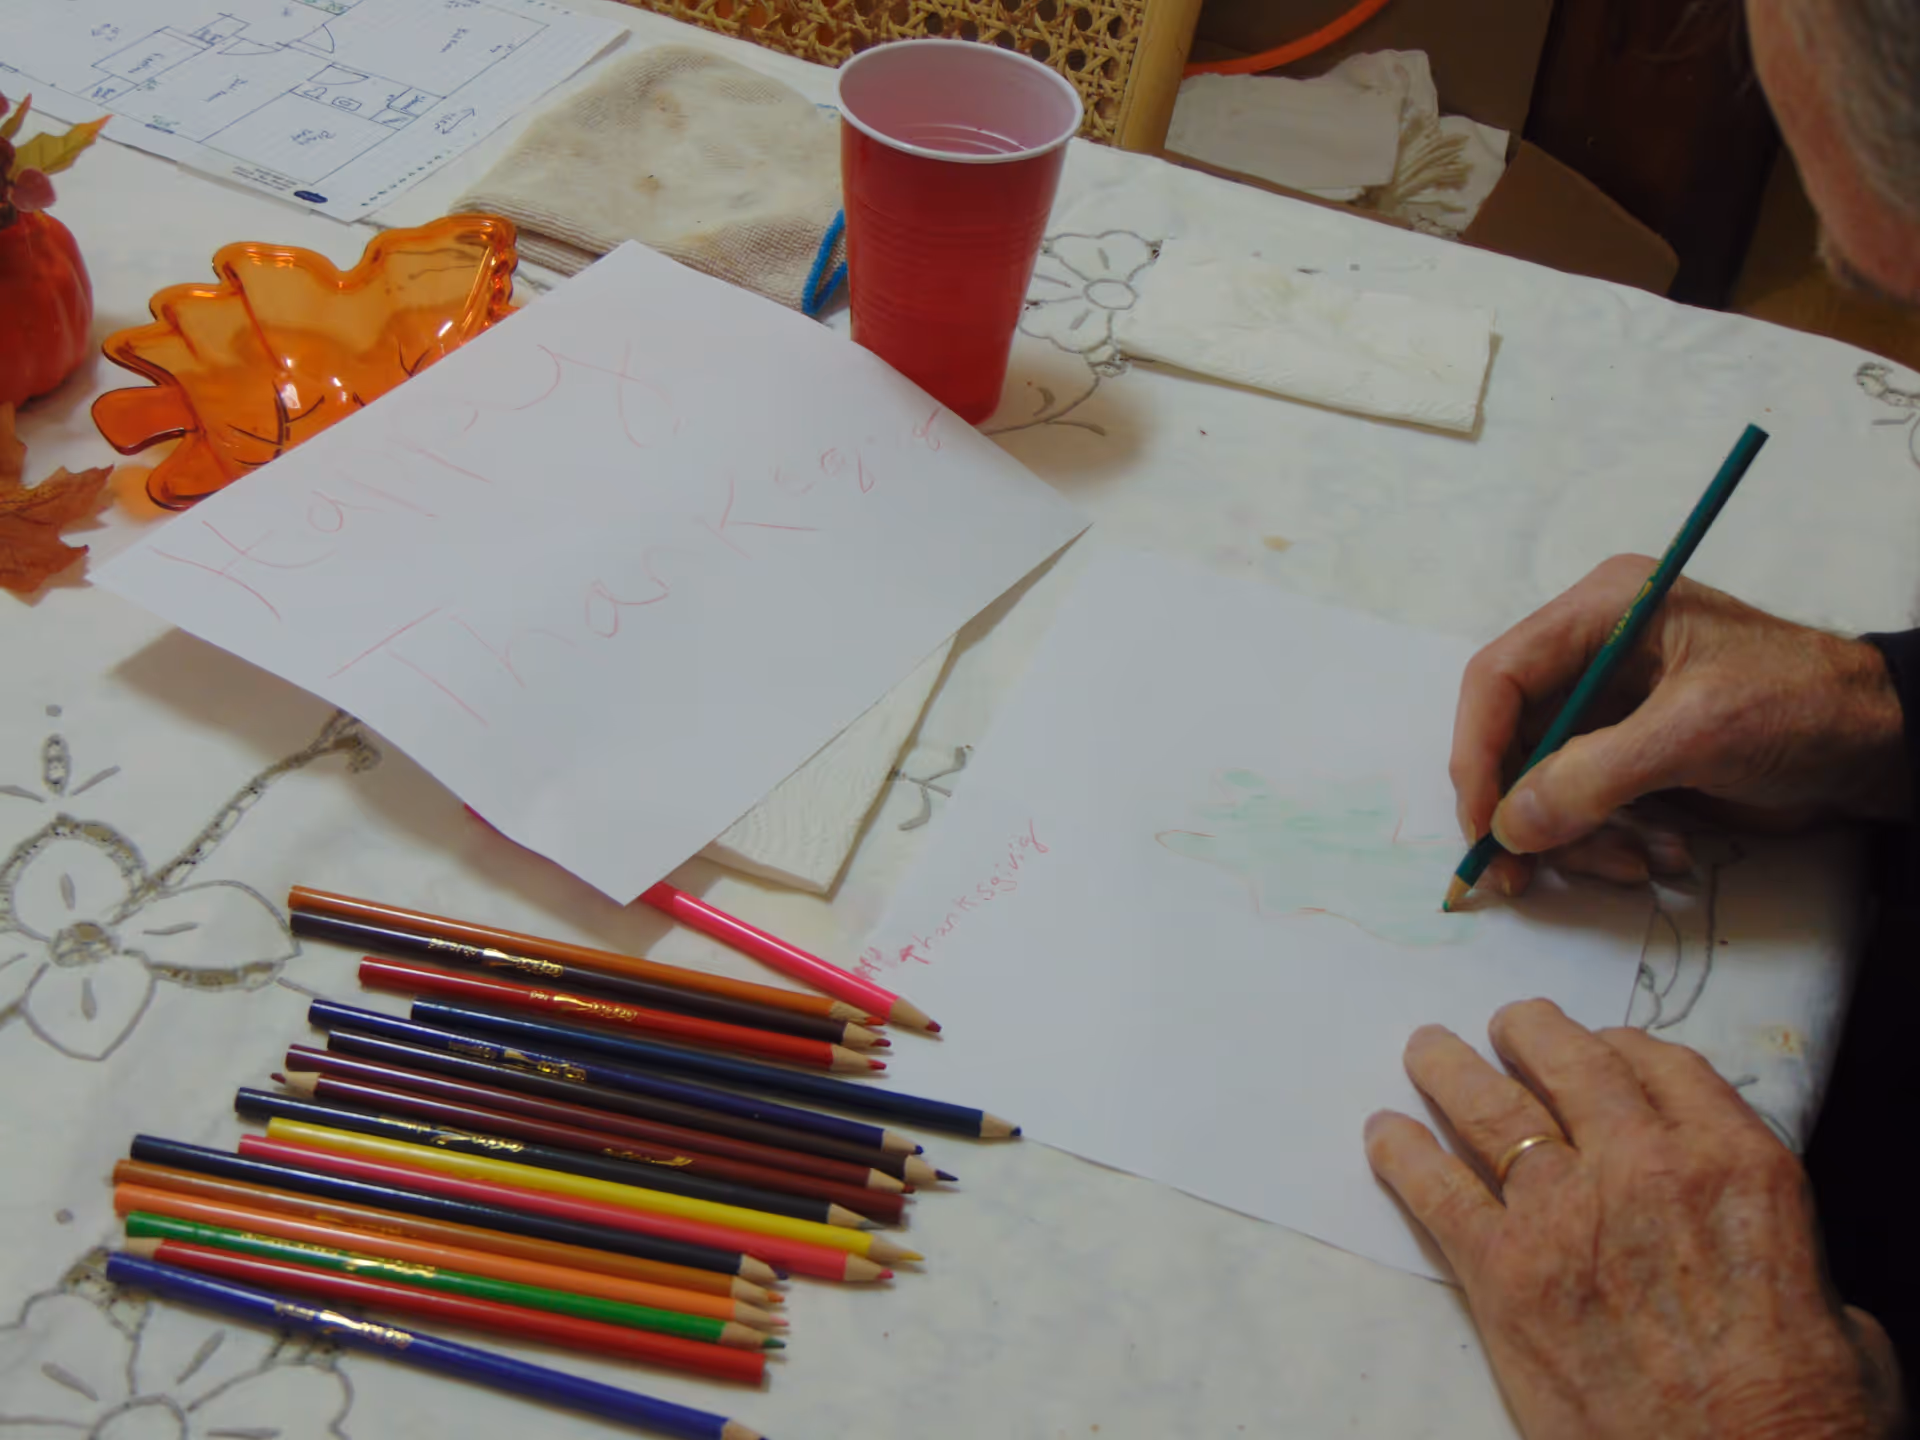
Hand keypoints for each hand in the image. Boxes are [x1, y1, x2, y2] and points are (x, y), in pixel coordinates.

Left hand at [1365, 1001, 1902, 1439]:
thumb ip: (1775, 1247)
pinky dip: (1403, 1155)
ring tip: (1428, 1048)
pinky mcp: (1506, 1274)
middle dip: (1530, 1034)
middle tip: (1507, 1027)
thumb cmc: (1806, 1415)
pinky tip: (1384, 1136)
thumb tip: (1755, 1252)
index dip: (1621, 1047)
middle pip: (1569, 1062)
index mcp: (1736, 1163)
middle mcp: (1645, 1166)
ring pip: (1491, 1107)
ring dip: (1450, 1067)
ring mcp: (1567, 1214)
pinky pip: (1438, 1190)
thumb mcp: (1833, 1304)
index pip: (1662, 1064)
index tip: (1599, 1046)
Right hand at [1450, 554, 1907, 898]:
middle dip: (1521, 810)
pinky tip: (1660, 856)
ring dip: (1575, 837)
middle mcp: (1593, 654)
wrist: (1885, 747)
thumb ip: (1594, 776)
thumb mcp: (1697, 732)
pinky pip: (1583, 807)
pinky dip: (1607, 842)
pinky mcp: (1632, 757)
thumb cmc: (1800, 709)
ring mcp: (1612, 709)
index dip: (1477, 751)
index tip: (1484, 823)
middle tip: (1521, 875)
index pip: (1498, 678)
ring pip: (1542, 784)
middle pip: (1510, 738)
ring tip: (1635, 865)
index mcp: (1600, 613)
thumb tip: (1509, 826)